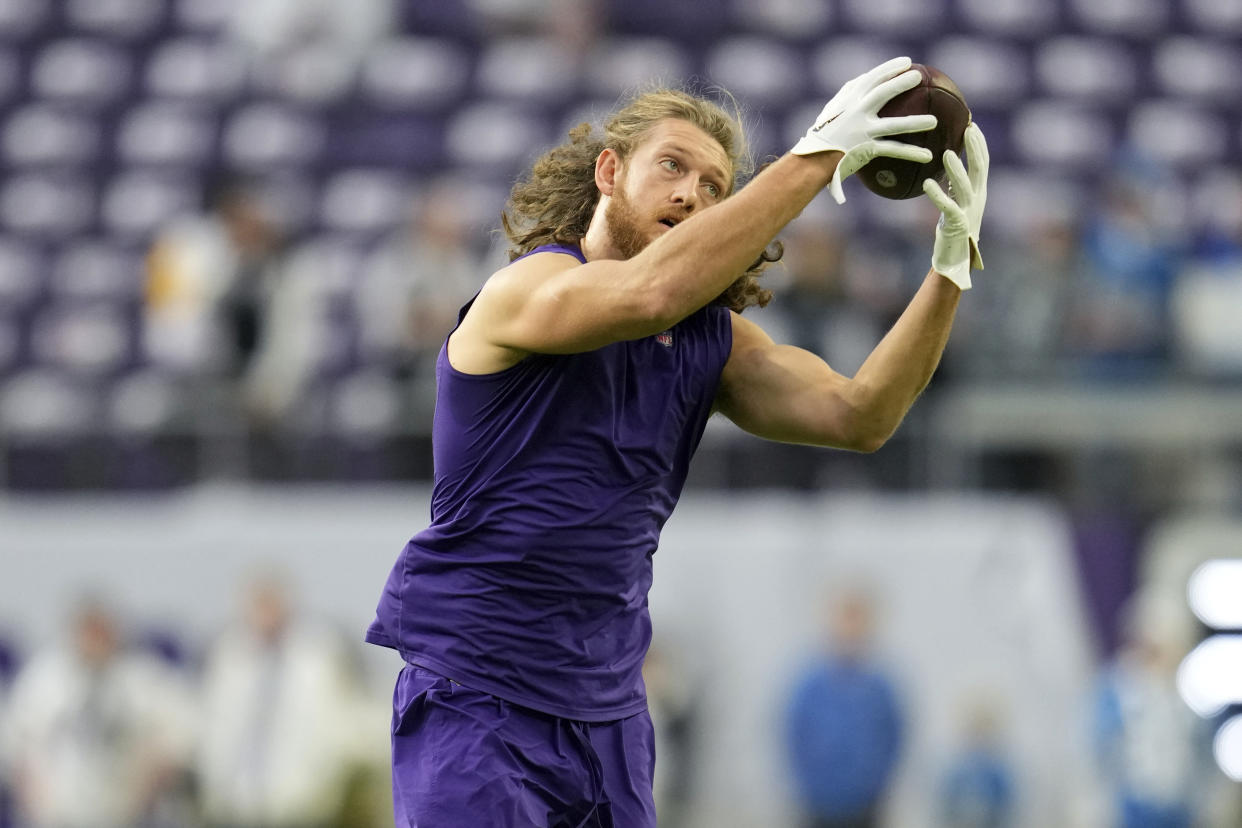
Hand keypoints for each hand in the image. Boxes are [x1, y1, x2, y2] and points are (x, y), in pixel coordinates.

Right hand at [792, 56, 938, 203]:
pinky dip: (911, 154)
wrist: (813, 159)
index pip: (871, 78)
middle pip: (881, 93)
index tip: (907, 62)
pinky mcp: (866, 149)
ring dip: (914, 123)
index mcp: (848, 100)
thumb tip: (865, 81)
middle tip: (918, 77)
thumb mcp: (833, 110)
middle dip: (900, 82)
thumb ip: (849, 96)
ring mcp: (861, 131)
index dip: (890, 68)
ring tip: (934, 122)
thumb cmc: (824, 134)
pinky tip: (927, 156)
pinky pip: (892, 151)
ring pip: (892, 125)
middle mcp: (855, 112)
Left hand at [924, 122, 987, 289]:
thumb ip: (955, 184)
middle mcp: (977, 200)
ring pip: (964, 187)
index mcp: (978, 192)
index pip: (982, 164)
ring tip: (947, 153)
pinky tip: (927, 185)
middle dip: (975, 148)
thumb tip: (945, 162)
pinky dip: (938, 195)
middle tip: (968, 128)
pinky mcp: (956, 225)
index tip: (973, 125)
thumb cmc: (953, 228)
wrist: (956, 259)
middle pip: (979, 170)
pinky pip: (947, 207)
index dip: (980, 144)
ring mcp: (968, 212)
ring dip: (956, 169)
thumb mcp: (957, 201)